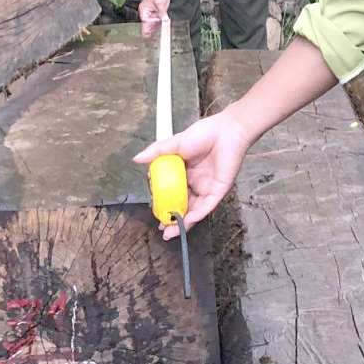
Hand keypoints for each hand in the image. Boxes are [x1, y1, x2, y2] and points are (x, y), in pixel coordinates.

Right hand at [134, 111, 254, 238]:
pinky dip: (195, 216)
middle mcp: (195, 184)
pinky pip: (205, 208)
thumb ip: (156, 152)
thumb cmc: (204, 134)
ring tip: (169, 232)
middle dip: (171, 218)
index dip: (163, 202)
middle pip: (182, 205)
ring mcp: (206, 189)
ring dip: (182, 223)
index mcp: (184, 173)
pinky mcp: (217, 192)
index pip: (172, 192)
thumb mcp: (175, 143)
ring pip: (193, 211)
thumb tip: (137, 159)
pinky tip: (184, 222)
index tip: (154, 210)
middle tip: (160, 226)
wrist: (226, 131)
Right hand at [139, 0, 171, 37]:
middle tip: (156, 38)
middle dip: (152, 30)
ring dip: (156, 28)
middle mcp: (146, 13)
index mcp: (144, 11)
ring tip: (160, 35)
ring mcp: (152, 13)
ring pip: (153, 24)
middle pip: (148, 25)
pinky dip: (160, 24)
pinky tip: (162, 28)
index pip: (145, 23)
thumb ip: (161, 13)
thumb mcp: (160, 3)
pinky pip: (157, 21)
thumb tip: (164, 21)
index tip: (149, 36)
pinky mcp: (157, 12)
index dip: (148, 29)